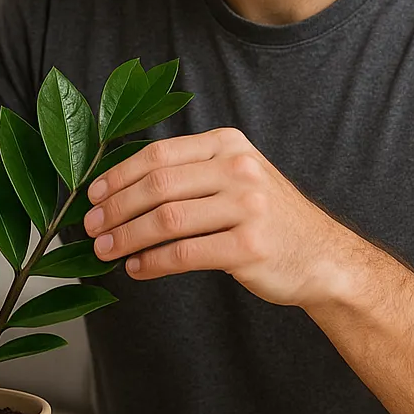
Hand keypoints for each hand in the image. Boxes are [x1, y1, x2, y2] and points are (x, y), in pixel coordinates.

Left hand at [83, 127, 353, 307]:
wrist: (324, 257)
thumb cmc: (269, 219)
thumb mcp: (238, 177)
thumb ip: (192, 173)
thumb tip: (122, 188)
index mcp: (228, 145)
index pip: (159, 154)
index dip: (119, 175)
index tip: (93, 194)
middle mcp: (239, 169)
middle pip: (158, 185)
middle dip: (116, 208)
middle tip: (90, 226)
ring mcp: (247, 207)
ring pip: (166, 219)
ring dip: (126, 237)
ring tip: (104, 250)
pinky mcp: (249, 247)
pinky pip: (185, 253)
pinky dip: (152, 263)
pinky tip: (137, 269)